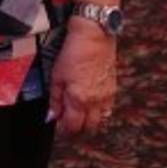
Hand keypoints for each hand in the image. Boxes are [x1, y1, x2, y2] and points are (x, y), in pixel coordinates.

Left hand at [49, 19, 116, 134]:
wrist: (94, 38)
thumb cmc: (73, 53)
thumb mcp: (57, 75)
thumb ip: (55, 98)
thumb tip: (52, 115)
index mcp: (79, 99)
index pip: (73, 126)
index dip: (64, 129)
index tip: (58, 126)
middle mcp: (95, 102)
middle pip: (88, 128)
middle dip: (77, 128)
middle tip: (67, 121)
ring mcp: (107, 97)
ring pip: (100, 121)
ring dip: (89, 121)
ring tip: (78, 113)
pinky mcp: (114, 91)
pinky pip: (108, 110)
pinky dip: (99, 112)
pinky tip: (90, 104)